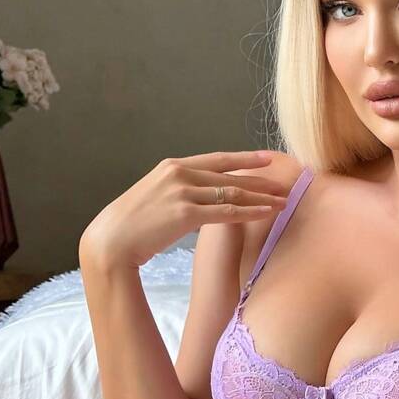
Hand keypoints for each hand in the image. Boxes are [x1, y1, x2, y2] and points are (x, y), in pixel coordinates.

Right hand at [79, 149, 288, 269]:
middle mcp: (180, 174)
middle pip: (231, 175)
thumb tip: (201, 199)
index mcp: (173, 166)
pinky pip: (227, 212)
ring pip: (233, 192)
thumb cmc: (133, 225)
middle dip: (262, 180)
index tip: (268, 158)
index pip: (217, 159)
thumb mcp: (156, 198)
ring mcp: (183, 192)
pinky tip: (267, 212)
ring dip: (262, 197)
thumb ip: (179, 192)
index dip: (245, 158)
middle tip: (286, 183)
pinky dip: (251, 212)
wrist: (112, 240)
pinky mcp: (186, 214)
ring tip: (284, 201)